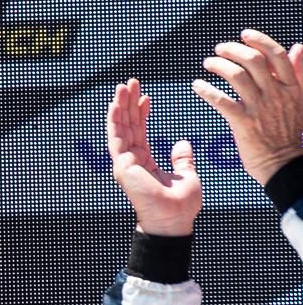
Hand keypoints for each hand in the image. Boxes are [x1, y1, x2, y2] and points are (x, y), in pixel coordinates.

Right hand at [107, 78, 202, 235]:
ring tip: (122, 87)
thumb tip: (182, 144)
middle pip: (128, 125)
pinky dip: (115, 121)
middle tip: (130, 82)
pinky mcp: (122, 165)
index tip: (145, 96)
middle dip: (128, 103)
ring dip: (120, 106)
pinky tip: (117, 105)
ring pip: (120, 128)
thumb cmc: (180, 206)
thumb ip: (182, 160)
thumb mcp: (188, 177)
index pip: (140, 132)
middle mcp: (132, 160)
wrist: (173, 222)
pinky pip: (117, 138)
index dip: (141, 113)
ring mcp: (125, 163)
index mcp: (145, 162)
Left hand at [192, 28, 302, 186]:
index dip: (259, 40)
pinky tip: (198, 86)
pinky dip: (206, 90)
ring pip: (237, 76)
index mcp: (291, 89)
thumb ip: (299, 73)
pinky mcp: (244, 124)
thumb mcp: (300, 100)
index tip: (244, 34)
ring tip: (208, 64)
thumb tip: (299, 46)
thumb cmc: (289, 131)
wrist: (285, 166)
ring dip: (218, 65)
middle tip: (219, 50)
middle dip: (232, 50)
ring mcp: (260, 110)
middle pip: (253, 61)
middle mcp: (277, 96)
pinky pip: (221, 101)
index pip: (277, 56)